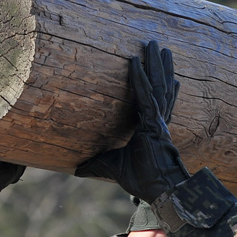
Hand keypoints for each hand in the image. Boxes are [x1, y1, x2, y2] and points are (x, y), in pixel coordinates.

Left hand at [75, 41, 189, 203]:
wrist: (160, 191)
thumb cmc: (142, 181)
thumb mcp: (112, 168)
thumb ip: (96, 165)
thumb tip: (76, 171)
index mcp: (151, 128)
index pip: (153, 100)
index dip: (156, 83)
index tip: (155, 68)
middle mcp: (158, 121)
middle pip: (160, 87)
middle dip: (160, 66)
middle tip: (159, 45)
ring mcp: (158, 121)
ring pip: (158, 86)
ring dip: (156, 64)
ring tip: (159, 46)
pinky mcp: (154, 124)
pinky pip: (146, 96)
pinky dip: (140, 78)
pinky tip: (135, 62)